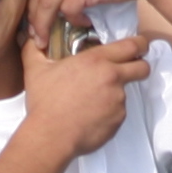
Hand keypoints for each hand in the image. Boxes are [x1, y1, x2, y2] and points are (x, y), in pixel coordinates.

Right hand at [19, 33, 146, 161]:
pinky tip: (90, 116)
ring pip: (125, 92)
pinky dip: (108, 112)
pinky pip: (117, 112)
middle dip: (140, 66)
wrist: (51, 137)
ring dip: (114, 93)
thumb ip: (34, 48)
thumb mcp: (35, 69)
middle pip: (143, 67)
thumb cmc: (45, 102)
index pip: (133, 45)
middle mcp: (113, 78)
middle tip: (129, 69)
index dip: (140, 44)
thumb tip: (29, 35)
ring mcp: (118, 101)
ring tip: (91, 101)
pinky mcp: (118, 120)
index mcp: (97, 60)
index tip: (139, 46)